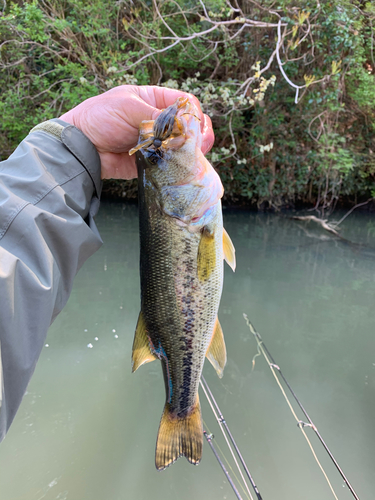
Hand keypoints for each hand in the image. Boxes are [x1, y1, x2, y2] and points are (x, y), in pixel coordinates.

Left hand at [60, 85, 214, 179]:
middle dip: (199, 132)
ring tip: (196, 153)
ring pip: (184, 145)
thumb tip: (183, 128)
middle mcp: (158, 121)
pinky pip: (171, 163)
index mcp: (153, 100)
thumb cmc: (100, 117)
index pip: (183, 102)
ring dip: (193, 149)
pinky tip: (185, 165)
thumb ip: (157, 116)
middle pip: (189, 125)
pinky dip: (180, 164)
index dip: (193, 111)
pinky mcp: (152, 161)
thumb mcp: (128, 106)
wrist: (81, 146)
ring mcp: (156, 142)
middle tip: (202, 141)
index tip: (194, 122)